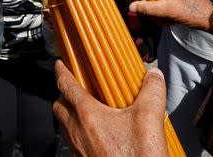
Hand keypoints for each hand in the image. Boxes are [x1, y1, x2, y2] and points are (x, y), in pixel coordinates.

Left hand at [53, 61, 169, 156]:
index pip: (66, 86)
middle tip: (75, 87)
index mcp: (87, 116)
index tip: (60, 64)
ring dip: (70, 115)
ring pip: (64, 126)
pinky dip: (79, 134)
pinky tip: (99, 134)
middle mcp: (77, 133)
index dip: (61, 71)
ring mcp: (79, 150)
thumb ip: (152, 91)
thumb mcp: (150, 118)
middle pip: (59, 106)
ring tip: (88, 109)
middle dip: (63, 94)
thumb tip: (154, 76)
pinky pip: (74, 143)